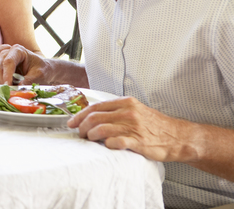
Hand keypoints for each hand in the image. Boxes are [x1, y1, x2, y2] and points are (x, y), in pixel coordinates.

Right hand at [0, 44, 50, 84]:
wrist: (41, 68)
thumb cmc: (41, 70)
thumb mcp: (39, 76)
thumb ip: (29, 80)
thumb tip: (18, 87)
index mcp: (18, 51)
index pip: (8, 61)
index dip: (6, 74)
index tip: (7, 86)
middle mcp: (7, 50)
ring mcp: (0, 54)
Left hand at [68, 96, 186, 161]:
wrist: (178, 136)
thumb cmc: (153, 124)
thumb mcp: (135, 110)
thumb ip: (116, 110)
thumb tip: (92, 115)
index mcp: (125, 102)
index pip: (95, 107)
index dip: (79, 115)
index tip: (71, 123)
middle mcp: (128, 112)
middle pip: (94, 118)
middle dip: (82, 127)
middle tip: (79, 134)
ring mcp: (133, 127)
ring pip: (101, 129)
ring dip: (90, 136)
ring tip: (89, 140)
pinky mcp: (139, 142)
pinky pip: (116, 142)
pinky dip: (106, 144)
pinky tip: (106, 145)